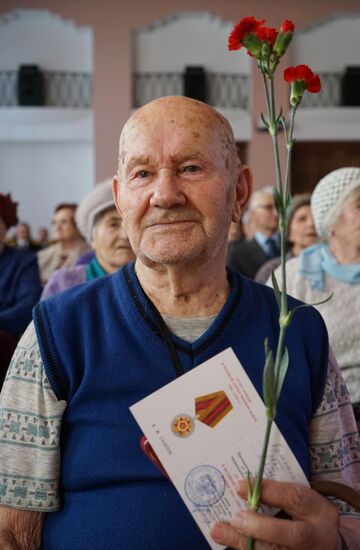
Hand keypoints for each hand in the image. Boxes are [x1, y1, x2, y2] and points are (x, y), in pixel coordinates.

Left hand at [210, 479, 340, 548]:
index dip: (269, 492)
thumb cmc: (307, 516)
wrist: (326, 544)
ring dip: (244, 543)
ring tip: (219, 531)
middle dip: (260, 528)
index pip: (295, 498)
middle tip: (236, 518)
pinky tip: (229, 541)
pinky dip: (247, 549)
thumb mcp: (301, 499)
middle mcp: (316, 538)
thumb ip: (278, 493)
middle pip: (291, 535)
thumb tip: (240, 488)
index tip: (239, 486)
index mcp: (319, 512)